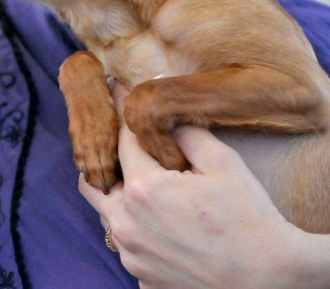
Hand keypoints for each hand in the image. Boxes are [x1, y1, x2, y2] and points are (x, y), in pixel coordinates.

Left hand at [79, 84, 329, 288]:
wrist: (269, 277)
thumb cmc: (248, 218)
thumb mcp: (223, 163)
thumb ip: (186, 133)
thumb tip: (165, 117)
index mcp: (144, 188)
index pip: (122, 142)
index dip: (124, 119)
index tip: (119, 96)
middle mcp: (127, 222)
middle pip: (97, 182)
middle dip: (110, 163)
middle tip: (127, 153)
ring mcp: (131, 253)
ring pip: (106, 216)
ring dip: (118, 199)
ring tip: (145, 190)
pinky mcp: (140, 277)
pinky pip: (126, 246)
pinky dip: (136, 232)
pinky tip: (160, 228)